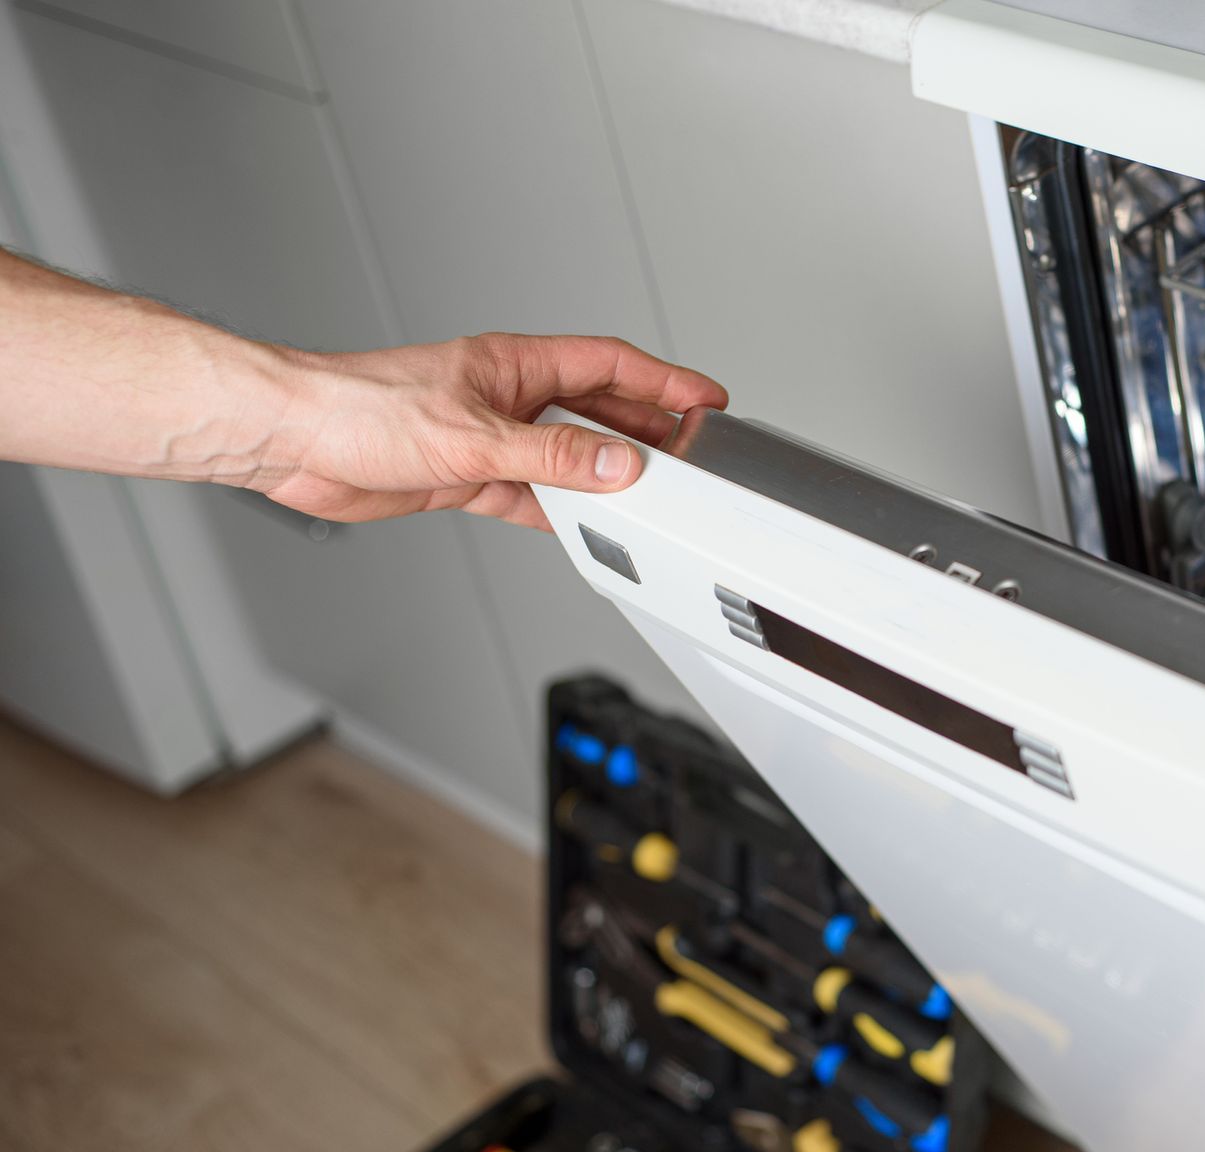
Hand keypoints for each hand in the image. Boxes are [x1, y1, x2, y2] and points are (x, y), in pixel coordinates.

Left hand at [254, 332, 727, 529]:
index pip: (608, 366)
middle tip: (689, 451)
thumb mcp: (473, 437)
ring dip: (601, 475)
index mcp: (512, 365)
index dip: (663, 382)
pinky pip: (528, 493)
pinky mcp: (462, 475)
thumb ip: (553, 456)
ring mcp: (485, 436)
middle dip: (645, 429)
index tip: (705, 399)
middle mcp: (504, 397)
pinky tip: (579, 525)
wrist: (292, 440)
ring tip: (646, 494)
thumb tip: (617, 465)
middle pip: (595, 410)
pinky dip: (557, 511)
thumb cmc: (358, 410)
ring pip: (564, 456)